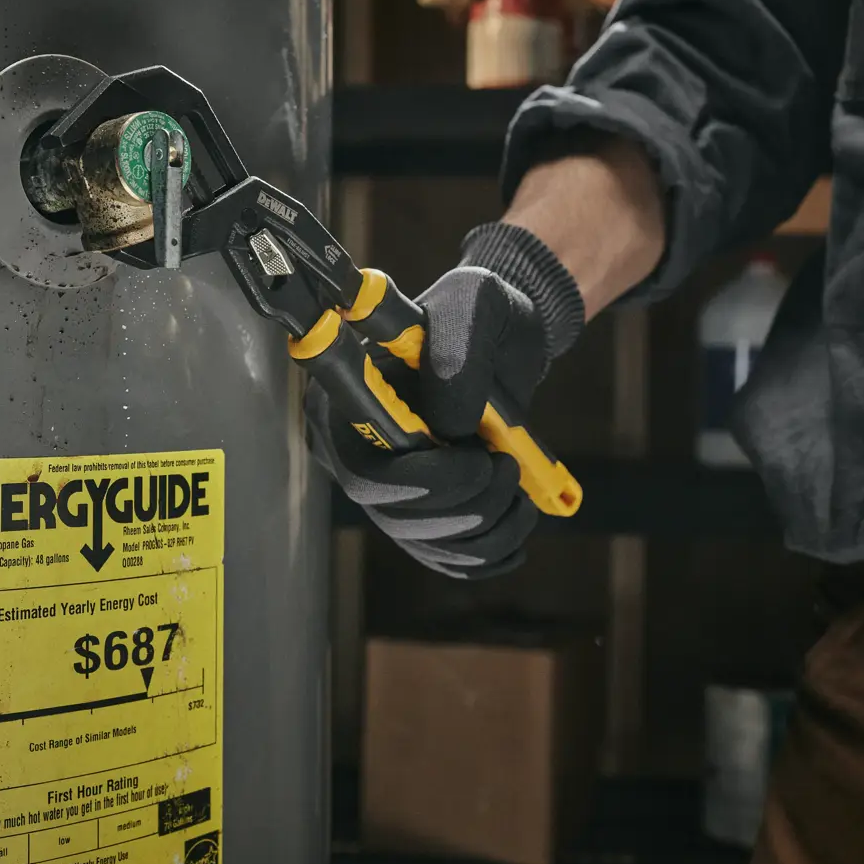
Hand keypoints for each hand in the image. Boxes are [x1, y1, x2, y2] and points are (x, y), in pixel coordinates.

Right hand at [306, 243, 574, 578]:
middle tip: (506, 466)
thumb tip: (452, 426)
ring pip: (425, 542)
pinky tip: (517, 521)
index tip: (477, 458)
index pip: (362, 471)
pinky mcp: (422, 509)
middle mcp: (355, 450)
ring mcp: (387, 486)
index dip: (420, 482)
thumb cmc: (481, 312)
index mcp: (346, 400)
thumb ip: (457, 351)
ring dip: (487, 526)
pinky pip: (448, 557)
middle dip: (465, 506)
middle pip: (393, 516)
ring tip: (517, 479)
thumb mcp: (475, 305)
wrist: (508, 338)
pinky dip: (492, 551)